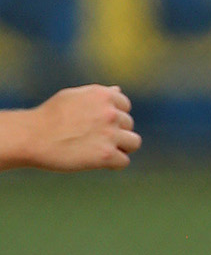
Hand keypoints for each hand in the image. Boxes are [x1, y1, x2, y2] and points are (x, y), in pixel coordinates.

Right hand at [25, 85, 140, 170]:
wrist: (32, 137)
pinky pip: (123, 161)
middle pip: (129, 124)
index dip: (113, 116)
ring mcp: (110, 133)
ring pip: (134, 142)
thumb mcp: (73, 96)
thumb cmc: (48, 116)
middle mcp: (111, 113)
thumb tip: (118, 90)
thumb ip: (99, 94)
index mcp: (105, 96)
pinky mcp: (106, 154)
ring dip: (122, 147)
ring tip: (103, 150)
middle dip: (116, 131)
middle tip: (94, 139)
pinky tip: (101, 163)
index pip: (125, 106)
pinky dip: (114, 164)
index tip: (98, 125)